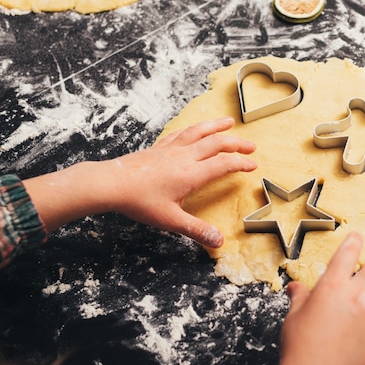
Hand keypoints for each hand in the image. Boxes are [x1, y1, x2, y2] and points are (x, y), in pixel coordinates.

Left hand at [24, 117, 256, 246]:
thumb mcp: (171, 220)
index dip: (241, 163)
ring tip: (229, 122)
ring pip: (199, 132)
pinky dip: (193, 128)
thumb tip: (219, 242)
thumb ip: (196, 230)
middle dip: (236, 144)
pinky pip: (181, 133)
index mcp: (192, 174)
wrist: (110, 183)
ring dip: (217, 126)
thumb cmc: (140, 202)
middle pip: (216, 143)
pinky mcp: (159, 147)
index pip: (224, 164)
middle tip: (251, 146)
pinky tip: (195, 128)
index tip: (253, 165)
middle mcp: (185, 157)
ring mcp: (171, 149)